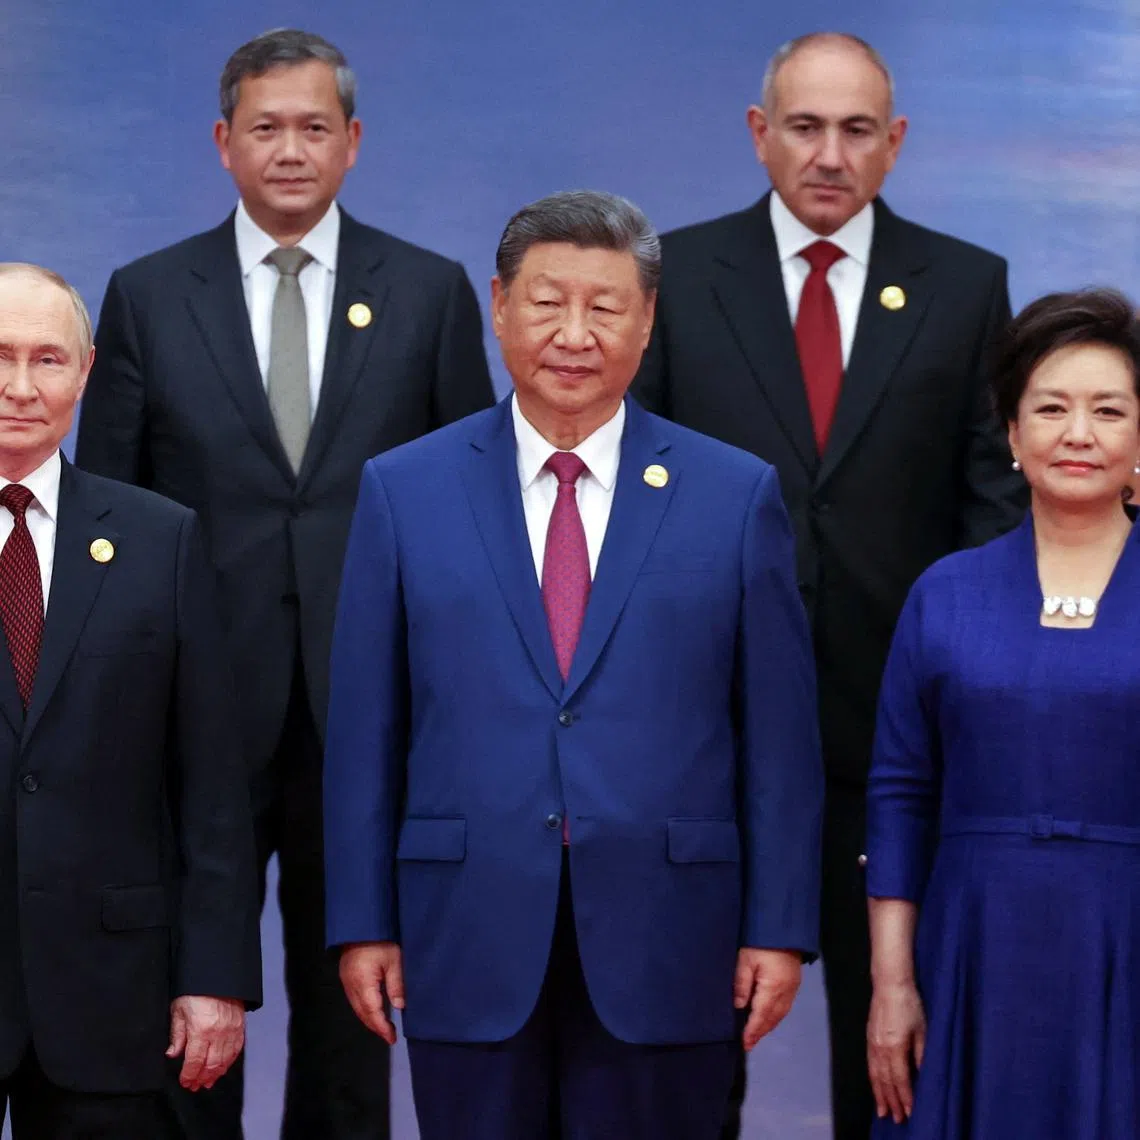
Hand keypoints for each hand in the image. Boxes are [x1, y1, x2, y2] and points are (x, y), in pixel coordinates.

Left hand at [166, 995, 244, 1090]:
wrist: (217, 974)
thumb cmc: (195, 991)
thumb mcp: (179, 1010)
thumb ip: (177, 1034)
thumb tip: (172, 1054)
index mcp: (201, 1030)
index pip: (194, 1062)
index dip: (189, 1075)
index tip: (185, 1082)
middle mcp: (219, 1033)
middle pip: (211, 1065)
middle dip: (201, 1078)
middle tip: (194, 1086)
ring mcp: (232, 1030)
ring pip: (225, 1060)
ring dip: (216, 1074)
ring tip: (208, 1081)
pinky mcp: (240, 1026)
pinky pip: (237, 1049)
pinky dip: (229, 1061)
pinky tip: (223, 1067)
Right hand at [339, 942, 404, 1044]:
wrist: (362, 924)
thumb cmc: (380, 940)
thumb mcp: (394, 960)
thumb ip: (396, 984)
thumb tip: (400, 1006)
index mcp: (363, 983)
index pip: (372, 1012)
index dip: (382, 1027)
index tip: (391, 1038)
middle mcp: (351, 986)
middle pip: (363, 1013)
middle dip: (376, 1027)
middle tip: (390, 1036)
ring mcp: (347, 982)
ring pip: (357, 1008)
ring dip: (370, 1019)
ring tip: (384, 1026)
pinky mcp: (347, 977)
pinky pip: (355, 1000)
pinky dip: (365, 1009)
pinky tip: (374, 1010)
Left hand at [733, 948, 801, 1049]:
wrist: (783, 928)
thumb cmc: (760, 943)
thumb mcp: (745, 959)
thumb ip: (741, 983)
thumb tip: (739, 1006)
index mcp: (773, 988)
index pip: (761, 1015)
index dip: (752, 1031)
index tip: (745, 1043)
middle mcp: (786, 992)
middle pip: (772, 1018)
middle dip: (761, 1032)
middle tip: (749, 1044)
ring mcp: (793, 988)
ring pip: (780, 1014)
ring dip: (768, 1025)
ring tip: (756, 1034)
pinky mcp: (794, 983)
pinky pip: (785, 1006)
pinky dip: (775, 1016)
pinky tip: (768, 1018)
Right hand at [867, 978, 925, 1123]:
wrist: (889, 983)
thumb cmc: (910, 1005)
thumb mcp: (922, 1030)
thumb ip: (921, 1054)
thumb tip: (922, 1075)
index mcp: (895, 1046)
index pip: (900, 1079)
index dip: (905, 1097)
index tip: (910, 1113)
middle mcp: (880, 1048)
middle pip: (885, 1080)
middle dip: (891, 1101)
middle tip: (897, 1120)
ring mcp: (872, 1043)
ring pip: (874, 1074)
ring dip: (879, 1094)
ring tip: (883, 1111)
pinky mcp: (868, 1037)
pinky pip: (870, 1064)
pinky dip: (872, 1079)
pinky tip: (875, 1085)